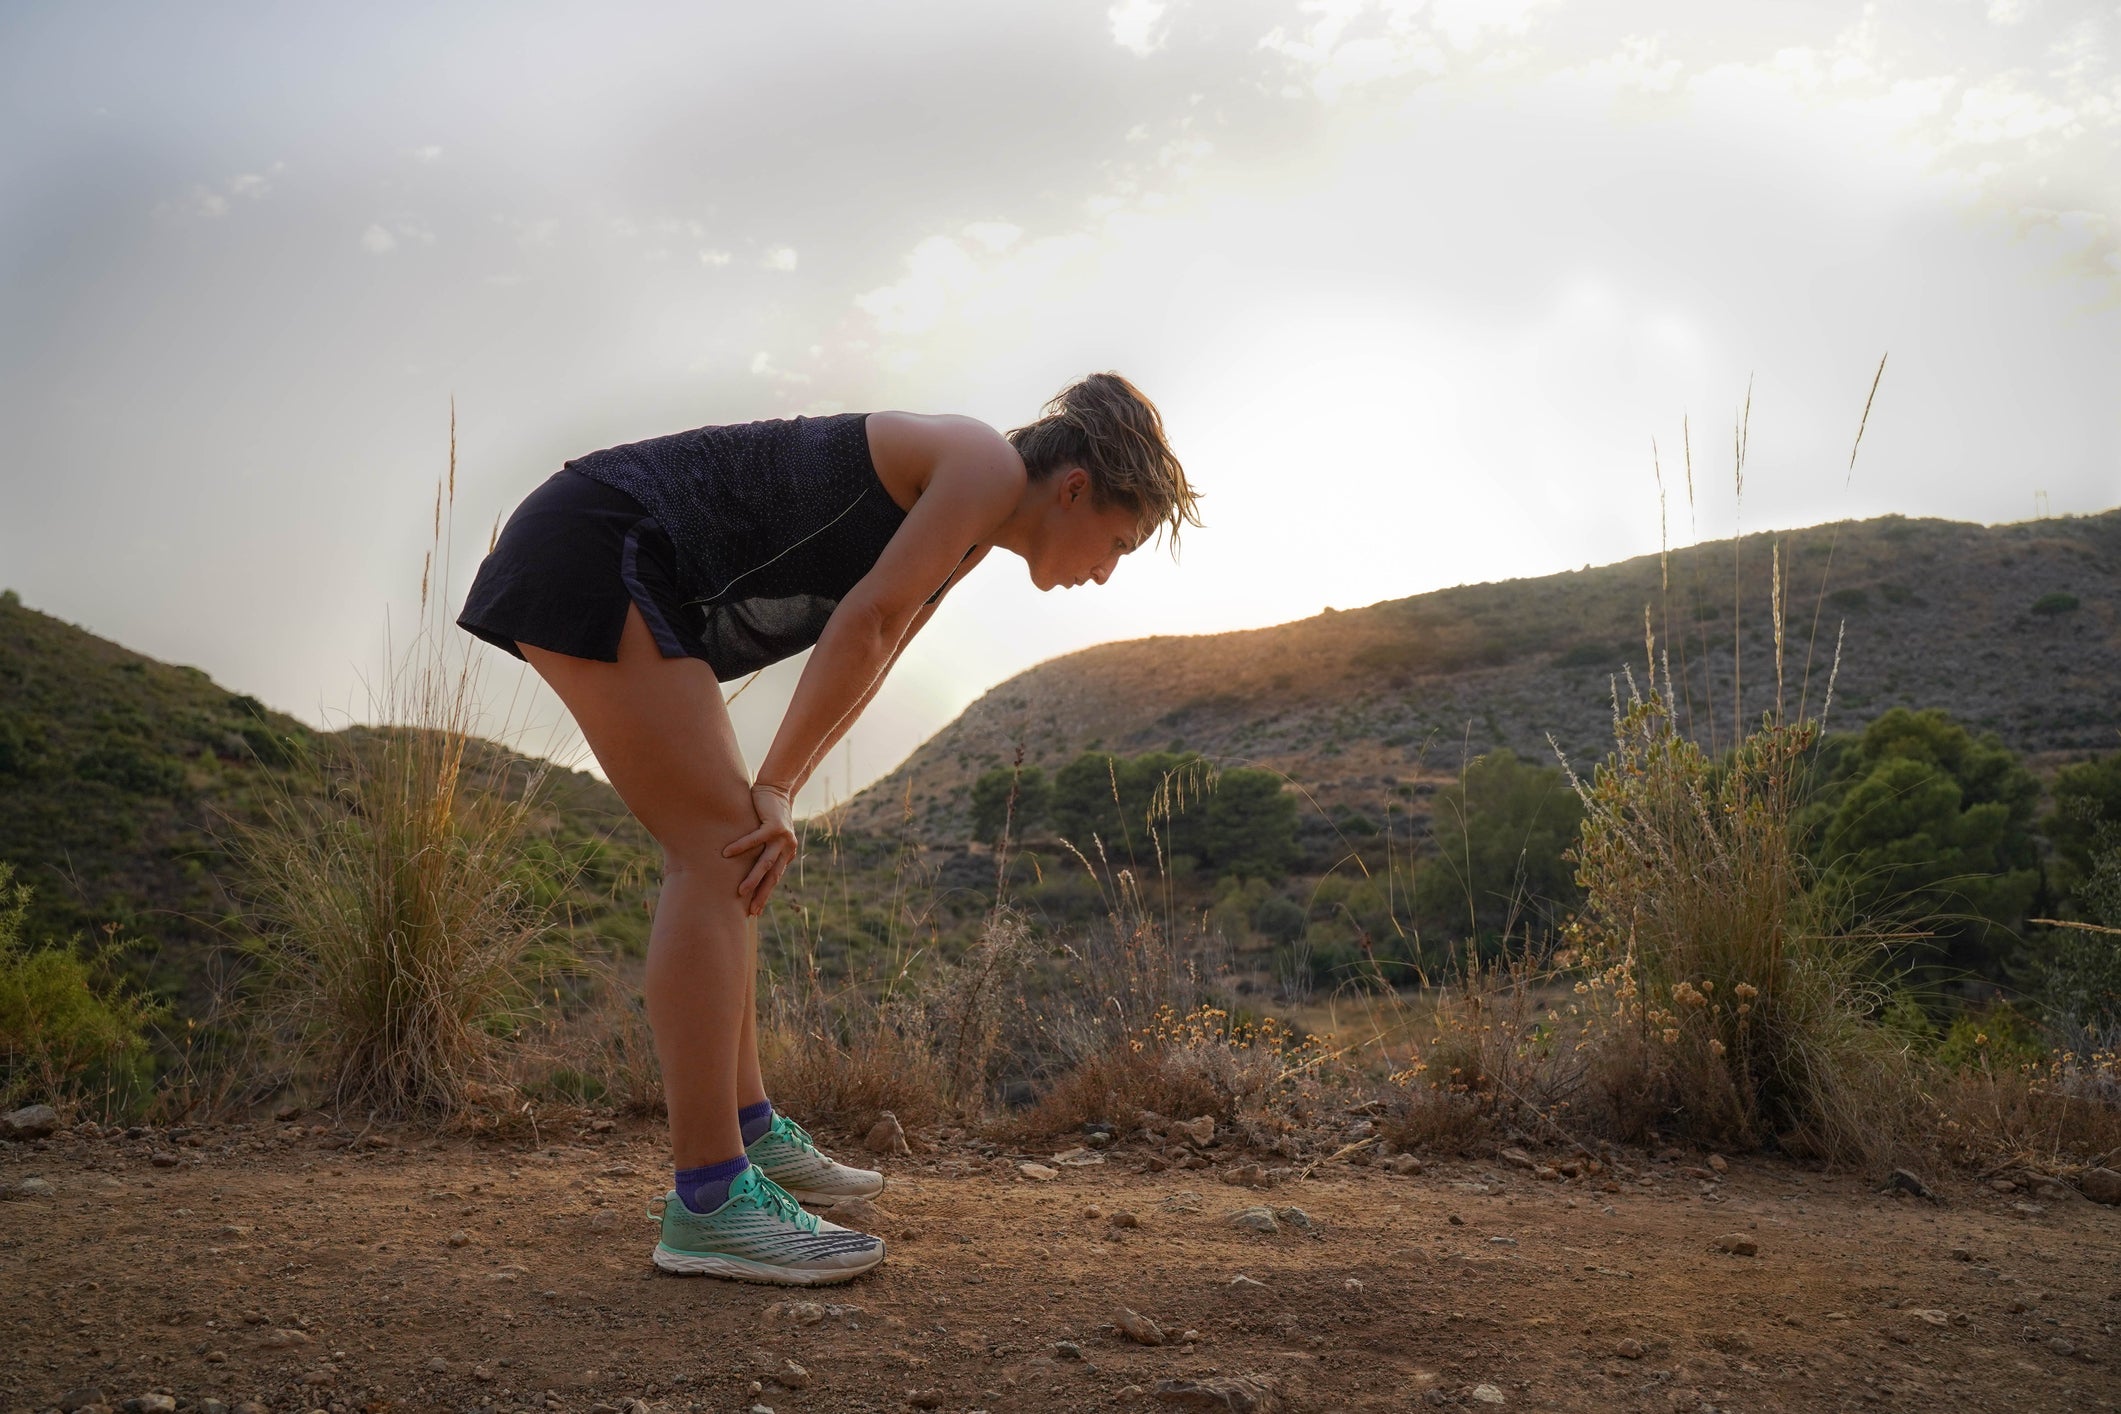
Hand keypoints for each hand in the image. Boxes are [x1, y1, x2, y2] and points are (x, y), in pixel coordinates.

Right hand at [724, 782, 798, 916]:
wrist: (778, 789)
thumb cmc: (768, 813)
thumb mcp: (768, 835)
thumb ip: (762, 849)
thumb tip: (744, 866)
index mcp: (786, 853)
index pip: (774, 878)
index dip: (765, 894)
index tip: (755, 910)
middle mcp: (787, 848)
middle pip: (773, 876)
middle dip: (762, 894)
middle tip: (751, 910)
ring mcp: (783, 837)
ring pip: (766, 862)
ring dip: (753, 878)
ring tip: (741, 891)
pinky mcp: (774, 825)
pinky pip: (755, 839)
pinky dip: (740, 847)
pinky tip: (727, 854)